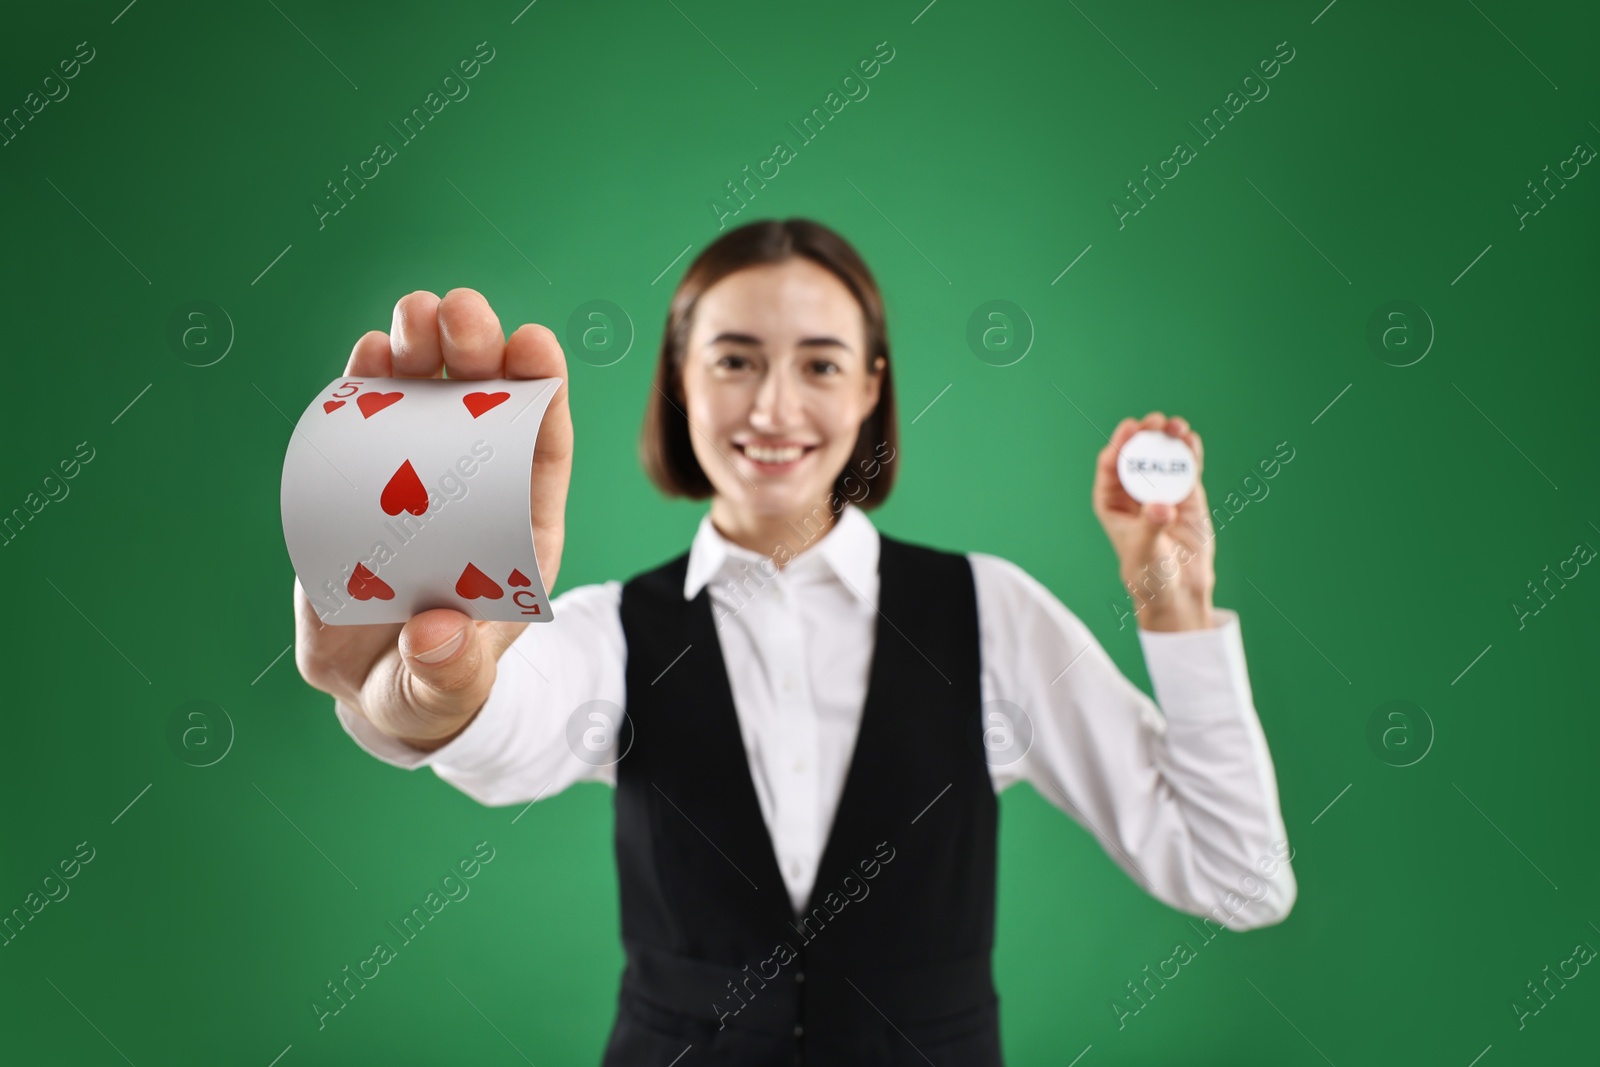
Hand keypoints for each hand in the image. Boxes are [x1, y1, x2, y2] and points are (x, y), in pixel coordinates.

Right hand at [293, 289, 572, 748]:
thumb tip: (435, 635)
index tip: (533, 342)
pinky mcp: (358, 482)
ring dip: (421, 352)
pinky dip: (366, 386)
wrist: (378, 689)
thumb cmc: (434, 685)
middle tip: (464, 310)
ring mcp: (414, 479)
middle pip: (483, 409)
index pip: (539, 451)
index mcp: (516, 531)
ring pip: (425, 402)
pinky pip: (365, 425)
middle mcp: (471, 491)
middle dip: (478, 353)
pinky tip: (367, 352)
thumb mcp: (447, 691)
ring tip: (415, 311)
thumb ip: (449, 671)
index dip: (540, 393)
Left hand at [1092, 412, 1215, 631]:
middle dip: (1145, 434)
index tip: (1131, 430)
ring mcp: (1161, 490)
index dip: (1119, 444)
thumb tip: (1161, 506)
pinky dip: (1188, 452)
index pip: (1110, 465)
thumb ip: (1151, 527)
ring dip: (1168, 437)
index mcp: (1111, 502)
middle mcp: (1134, 492)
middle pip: (1137, 454)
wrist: (1179, 589)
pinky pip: (1185, 468)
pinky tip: (1191, 440)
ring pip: (1161, 456)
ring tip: (1177, 427)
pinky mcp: (1186, 495)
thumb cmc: (1149, 574)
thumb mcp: (1145, 551)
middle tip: (1156, 422)